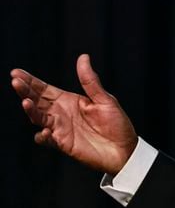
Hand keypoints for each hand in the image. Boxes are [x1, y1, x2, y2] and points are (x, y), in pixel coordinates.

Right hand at [10, 54, 137, 174]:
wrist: (124, 149)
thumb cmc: (117, 124)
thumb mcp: (105, 99)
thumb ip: (90, 81)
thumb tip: (83, 57)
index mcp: (70, 101)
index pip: (45, 89)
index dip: (30, 81)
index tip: (16, 73)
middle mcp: (61, 113)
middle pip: (37, 100)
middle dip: (25, 91)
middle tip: (15, 81)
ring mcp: (60, 129)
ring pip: (39, 118)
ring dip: (31, 110)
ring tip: (26, 102)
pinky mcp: (63, 144)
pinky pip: (47, 140)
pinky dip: (43, 136)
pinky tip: (44, 130)